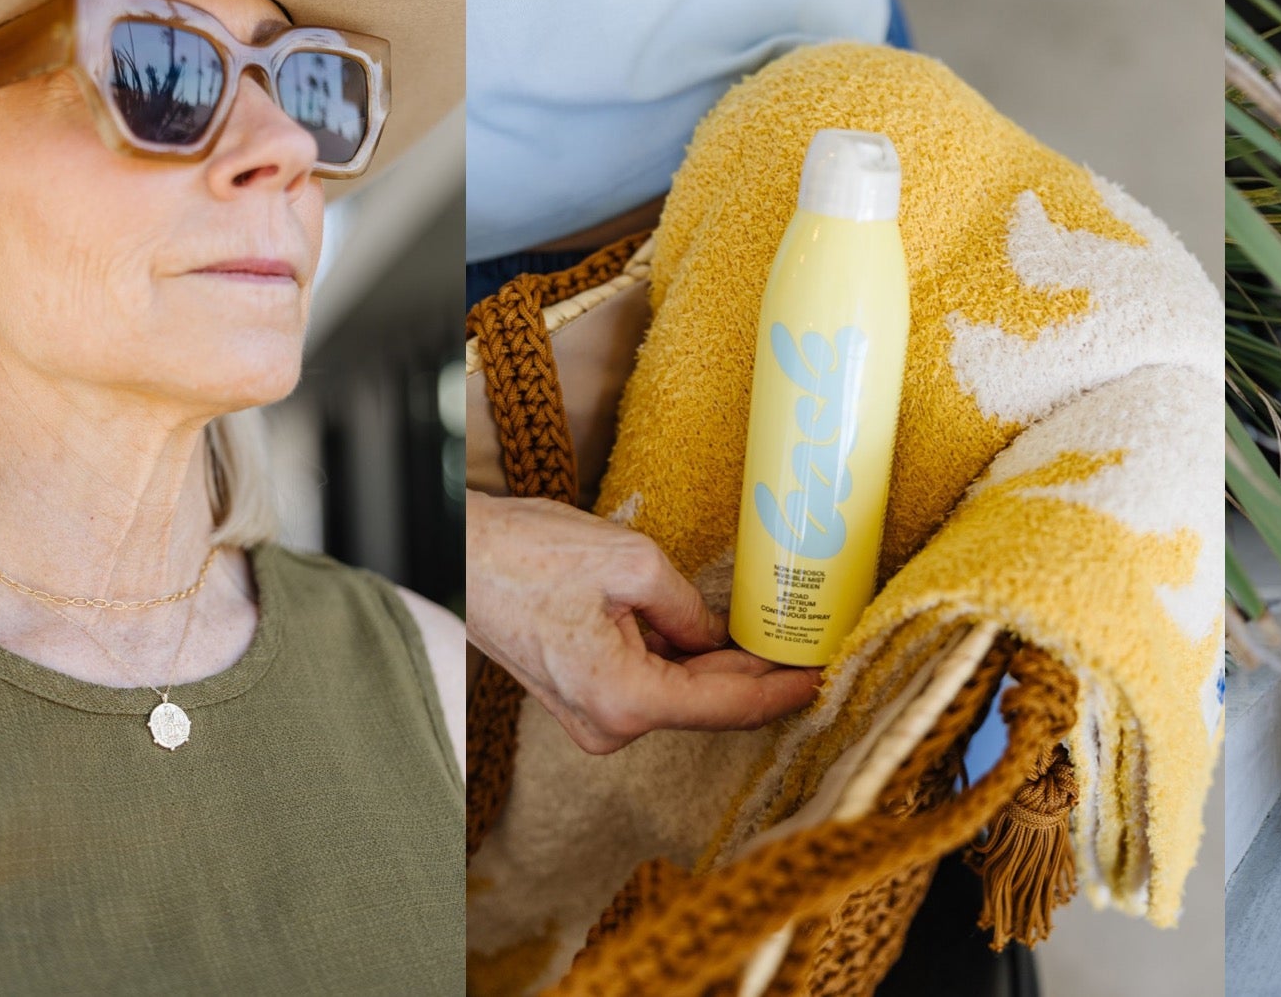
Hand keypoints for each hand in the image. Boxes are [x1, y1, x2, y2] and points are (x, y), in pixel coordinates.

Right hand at [468, 492, 820, 753]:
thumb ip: (692, 609)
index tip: (825, 676)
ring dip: (719, 665)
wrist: (455, 556)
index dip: (784, 691)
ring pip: (679, 694)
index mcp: (626, 700)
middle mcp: (609, 726)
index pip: (729, 706)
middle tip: (809, 645)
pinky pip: (649, 685)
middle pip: (707, 704)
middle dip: (757, 674)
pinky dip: (683, 662)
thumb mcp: (633, 564)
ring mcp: (591, 719)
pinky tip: (715, 635)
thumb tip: (720, 634)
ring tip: (771, 633)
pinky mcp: (581, 699)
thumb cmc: (527, 555)